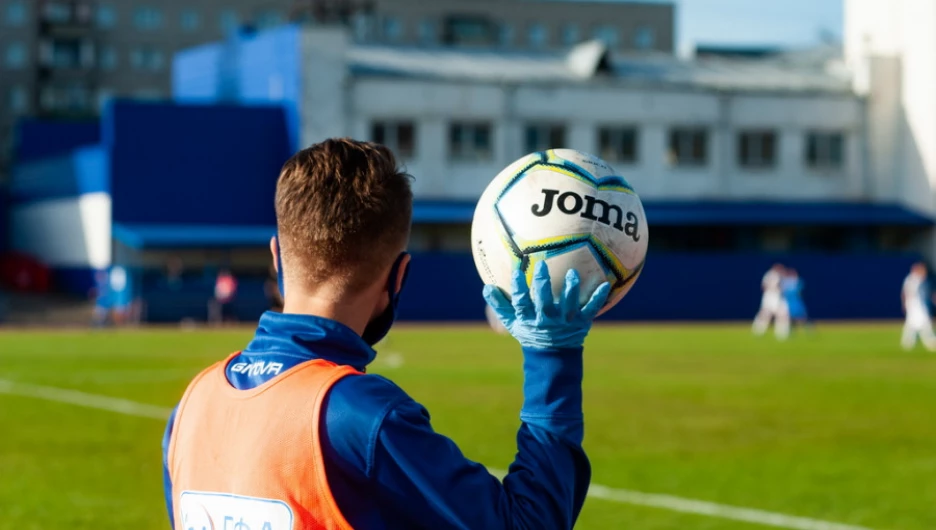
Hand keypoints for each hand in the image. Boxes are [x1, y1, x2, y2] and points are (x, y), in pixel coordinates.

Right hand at [483, 261, 609, 349]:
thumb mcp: (512, 323)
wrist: (552, 356)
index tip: (517, 271)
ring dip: (571, 290)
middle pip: (544, 302)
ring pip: (569, 305)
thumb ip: (500, 305)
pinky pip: (591, 309)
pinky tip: (605, 284)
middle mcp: (547, 320)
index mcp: (529, 319)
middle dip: (542, 284)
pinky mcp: (582, 322)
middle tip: (541, 265)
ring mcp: (566, 322)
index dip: (519, 288)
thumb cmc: (530, 333)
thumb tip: (486, 287)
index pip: (521, 303)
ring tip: (573, 274)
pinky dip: (598, 298)